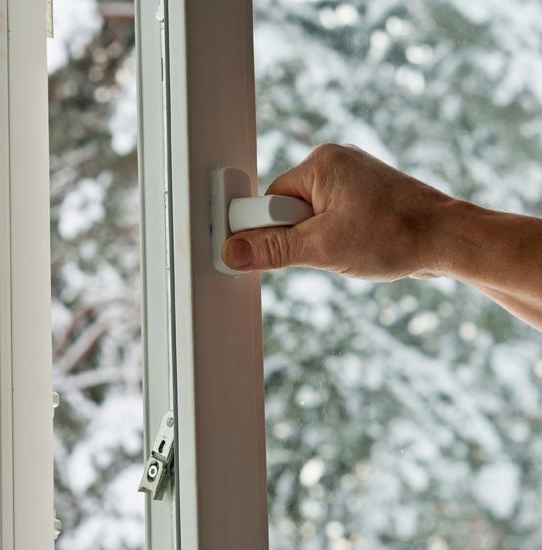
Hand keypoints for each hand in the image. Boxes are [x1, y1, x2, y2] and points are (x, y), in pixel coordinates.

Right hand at [221, 143, 464, 280]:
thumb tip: (230, 253)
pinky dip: (337, 238)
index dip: (273, 229)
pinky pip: (330, 218)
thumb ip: (271, 249)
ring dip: (320, 241)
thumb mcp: (322, 248)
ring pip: (310, 218)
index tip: (291, 246)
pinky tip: (360, 245)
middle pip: (287, 209)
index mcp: (321, 162)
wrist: (452, 241)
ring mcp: (352, 177)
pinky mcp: (365, 194)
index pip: (269, 200)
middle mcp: (335, 161)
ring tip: (352, 247)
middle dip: (302, 237)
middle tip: (330, 248)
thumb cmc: (395, 236)